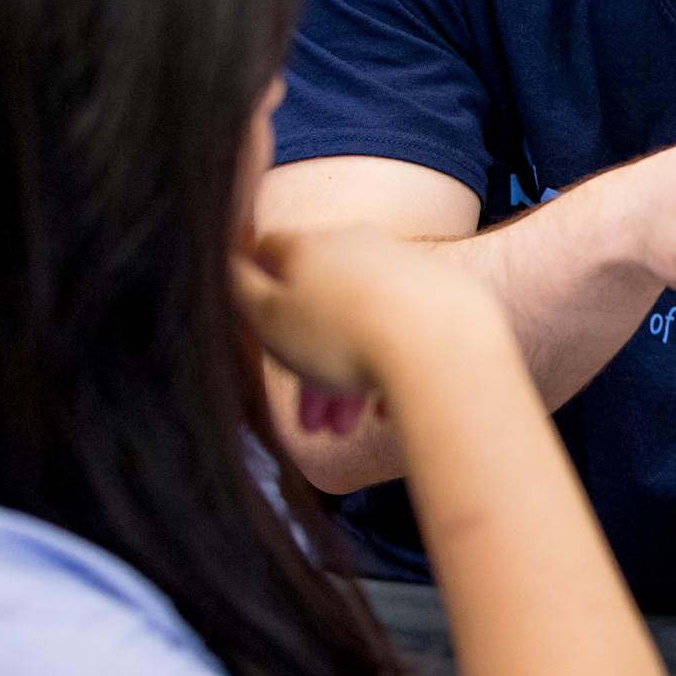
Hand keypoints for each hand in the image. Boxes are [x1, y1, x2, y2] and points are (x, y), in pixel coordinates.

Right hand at [234, 229, 504, 437]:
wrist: (441, 344)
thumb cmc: (342, 336)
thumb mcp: (268, 319)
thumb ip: (240, 291)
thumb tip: (226, 265)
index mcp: (314, 246)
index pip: (271, 255)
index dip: (255, 288)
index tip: (254, 319)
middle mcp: (363, 246)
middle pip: (322, 305)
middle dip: (309, 364)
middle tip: (308, 417)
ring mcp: (410, 268)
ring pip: (365, 326)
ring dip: (348, 379)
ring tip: (345, 429)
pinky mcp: (450, 294)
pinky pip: (408, 334)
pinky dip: (392, 370)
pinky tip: (385, 410)